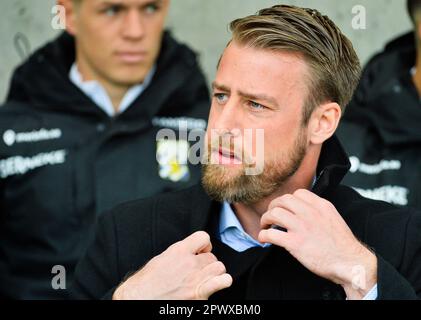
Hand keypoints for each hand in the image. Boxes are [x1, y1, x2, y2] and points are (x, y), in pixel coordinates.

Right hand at [113, 231, 231, 299]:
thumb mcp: (160, 259)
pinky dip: (222, 282)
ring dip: (214, 273)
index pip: (203, 237)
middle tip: (198, 270)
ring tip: (206, 278)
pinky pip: (222, 282)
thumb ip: (178, 254)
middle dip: (206, 263)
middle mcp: (188, 263)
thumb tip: (188, 252)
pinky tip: (216, 284)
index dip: (204, 245)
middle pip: (212, 256)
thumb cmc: (145, 284)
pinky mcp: (198, 293)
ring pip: (219, 267)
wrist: (139, 299)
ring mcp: (195, 278)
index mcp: (178, 251)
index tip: (201, 251)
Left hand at [258, 189, 376, 298]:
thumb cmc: (342, 245)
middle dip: (273, 206)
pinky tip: (264, 239)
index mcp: (321, 206)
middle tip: (271, 215)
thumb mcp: (333, 218)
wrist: (350, 263)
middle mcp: (310, 213)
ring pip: (274, 213)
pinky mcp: (295, 243)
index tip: (284, 208)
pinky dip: (263, 235)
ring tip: (265, 226)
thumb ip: (318, 212)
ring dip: (265, 219)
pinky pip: (271, 234)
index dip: (288, 200)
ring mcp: (301, 227)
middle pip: (283, 200)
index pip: (298, 193)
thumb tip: (302, 211)